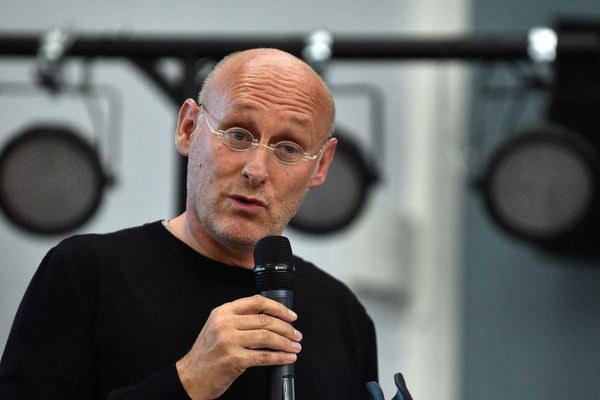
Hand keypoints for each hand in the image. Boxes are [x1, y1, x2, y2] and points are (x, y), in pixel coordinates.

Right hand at [175, 294, 301, 398]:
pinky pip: (264, 356)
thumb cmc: (206, 354)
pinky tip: (287, 358)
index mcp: (223, 312)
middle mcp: (225, 324)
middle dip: (286, 327)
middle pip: (265, 319)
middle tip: (296, 334)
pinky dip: (280, 357)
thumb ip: (239, 320)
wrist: (190, 377)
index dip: (277, 307)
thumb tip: (271, 319)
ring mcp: (229, 341)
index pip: (256, 301)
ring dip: (286, 342)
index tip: (290, 315)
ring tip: (295, 347)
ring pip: (267, 337)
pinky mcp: (234, 359)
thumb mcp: (218, 328)